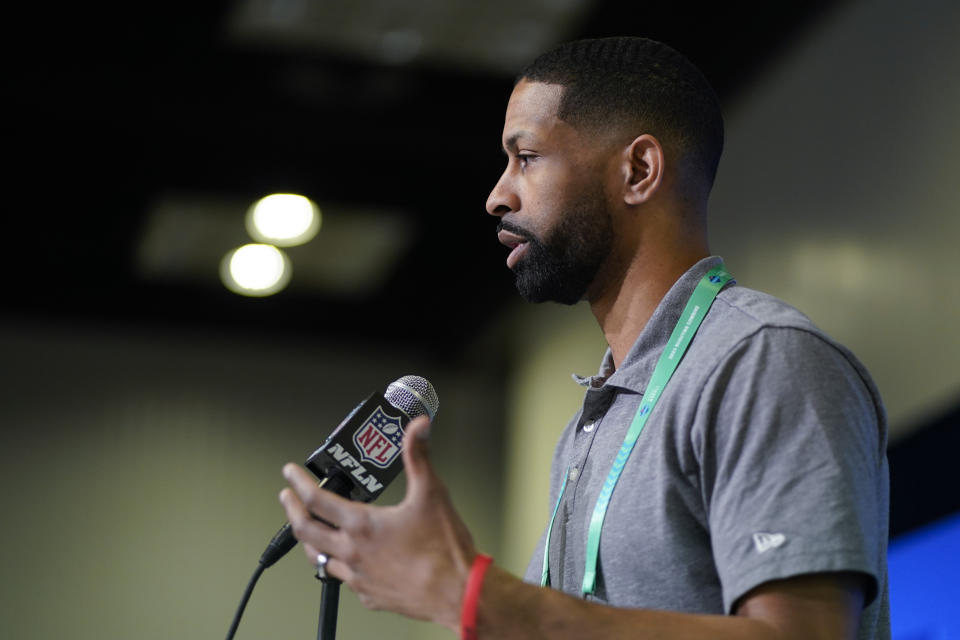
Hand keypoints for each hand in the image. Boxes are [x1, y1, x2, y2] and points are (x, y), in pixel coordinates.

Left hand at [279, 416, 476, 630]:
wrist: (457, 593)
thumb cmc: (444, 550)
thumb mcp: (432, 493)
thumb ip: (419, 456)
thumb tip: (418, 428)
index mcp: (362, 525)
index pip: (317, 501)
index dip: (299, 483)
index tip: (291, 474)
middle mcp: (354, 552)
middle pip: (306, 531)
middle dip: (292, 511)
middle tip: (288, 498)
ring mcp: (359, 577)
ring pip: (320, 559)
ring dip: (310, 542)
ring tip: (308, 532)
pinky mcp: (370, 596)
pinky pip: (345, 580)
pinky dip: (339, 566)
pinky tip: (347, 562)